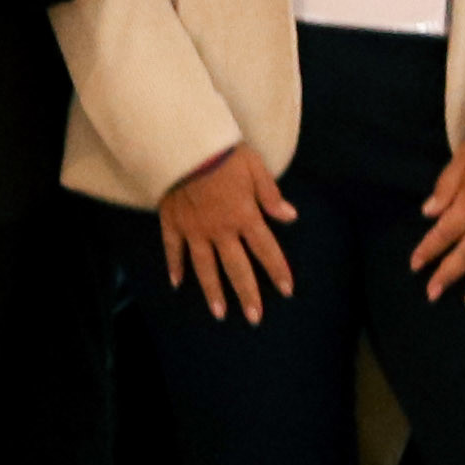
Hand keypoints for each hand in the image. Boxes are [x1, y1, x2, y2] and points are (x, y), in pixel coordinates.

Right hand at [158, 146, 297, 321]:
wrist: (183, 146)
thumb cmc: (223, 153)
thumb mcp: (255, 168)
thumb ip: (271, 195)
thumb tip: (291, 217)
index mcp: (244, 216)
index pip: (266, 250)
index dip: (278, 271)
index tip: (287, 291)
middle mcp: (220, 230)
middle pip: (237, 268)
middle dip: (248, 294)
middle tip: (255, 318)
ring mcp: (194, 230)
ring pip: (205, 267)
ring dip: (213, 292)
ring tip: (219, 313)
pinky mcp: (173, 223)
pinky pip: (173, 249)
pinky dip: (174, 266)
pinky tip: (176, 283)